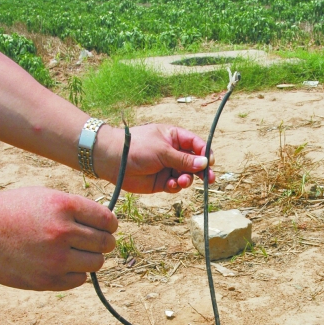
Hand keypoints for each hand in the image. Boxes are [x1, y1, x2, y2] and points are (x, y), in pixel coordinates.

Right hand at [0, 188, 116, 290]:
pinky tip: (62, 264)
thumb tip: (106, 223)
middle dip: (104, 242)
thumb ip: (75, 208)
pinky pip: (79, 279)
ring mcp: (55, 258)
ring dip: (91, 258)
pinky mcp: (48, 279)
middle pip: (105, 243)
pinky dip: (75, 273)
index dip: (110, 225)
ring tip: (76, 252)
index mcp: (64, 206)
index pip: (107, 220)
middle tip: (95, 241)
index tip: (107, 227)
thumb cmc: (12, 211)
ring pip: (96, 263)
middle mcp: (62, 232)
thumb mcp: (44, 196)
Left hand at [96, 123, 214, 193]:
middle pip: (194, 162)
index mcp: (174, 137)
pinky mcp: (161, 182)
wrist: (113, 160)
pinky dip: (175, 187)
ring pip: (186, 176)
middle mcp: (173, 152)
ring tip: (181, 181)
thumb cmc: (137, 147)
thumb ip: (184, 159)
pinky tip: (170, 185)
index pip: (196, 144)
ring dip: (186, 180)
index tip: (209, 162)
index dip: (204, 153)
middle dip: (201, 171)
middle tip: (209, 179)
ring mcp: (167, 167)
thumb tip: (205, 163)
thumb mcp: (163, 150)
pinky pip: (175, 186)